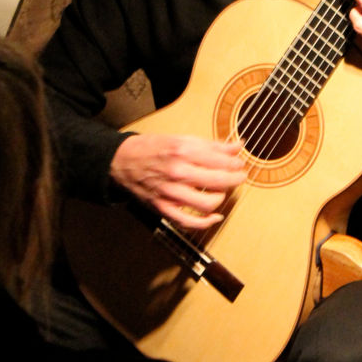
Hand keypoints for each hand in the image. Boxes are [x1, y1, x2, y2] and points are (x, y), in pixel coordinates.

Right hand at [109, 133, 246, 229]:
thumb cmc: (151, 148)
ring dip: (221, 198)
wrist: (121, 162)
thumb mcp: (181, 139)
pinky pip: (190, 222)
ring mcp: (170, 192)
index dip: (236, 163)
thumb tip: (237, 146)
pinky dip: (206, 222)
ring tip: (221, 192)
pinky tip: (215, 216)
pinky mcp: (163, 208)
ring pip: (208, 203)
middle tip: (240, 177)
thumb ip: (211, 145)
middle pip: (218, 181)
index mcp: (183, 151)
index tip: (240, 164)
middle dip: (235, 179)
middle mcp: (177, 172)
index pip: (220, 160)